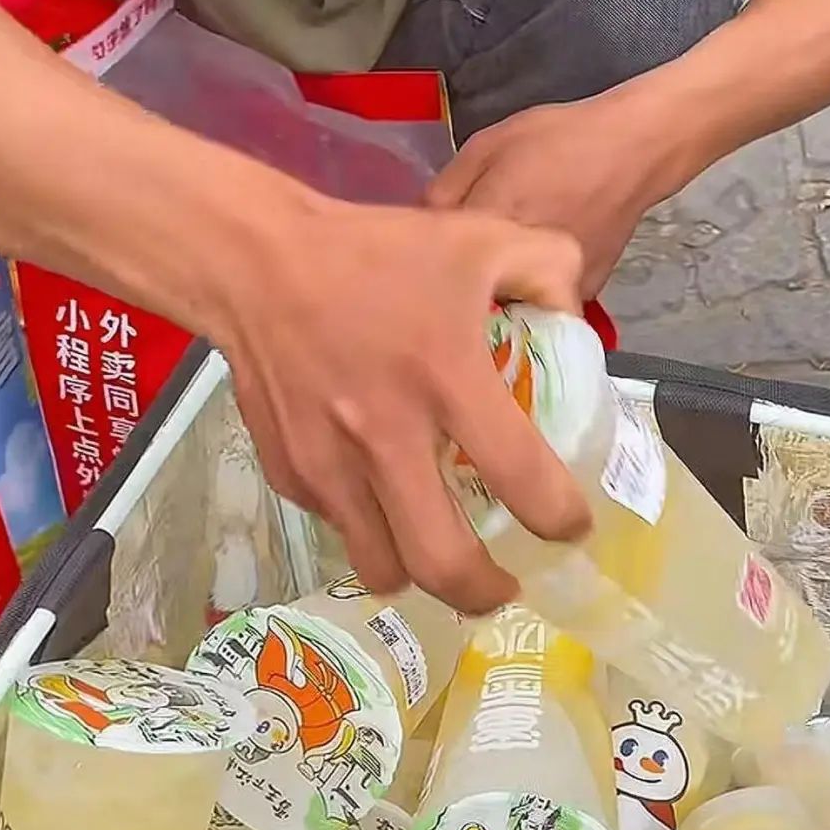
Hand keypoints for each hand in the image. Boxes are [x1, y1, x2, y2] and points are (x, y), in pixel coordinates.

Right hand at [207, 186, 590, 614]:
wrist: (256, 263)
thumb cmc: (375, 252)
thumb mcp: (478, 236)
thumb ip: (548, 269)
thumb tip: (574, 319)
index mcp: (447, 377)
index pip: (521, 478)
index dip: (560, 518)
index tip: (572, 527)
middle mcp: (387, 435)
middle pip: (443, 562)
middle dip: (486, 592)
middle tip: (505, 586)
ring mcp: (330, 463)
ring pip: (383, 567)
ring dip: (420, 575)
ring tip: (440, 559)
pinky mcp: (290, 471)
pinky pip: (339, 526)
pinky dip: (367, 527)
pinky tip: (381, 499)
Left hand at [427, 91, 662, 297]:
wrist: (633, 148)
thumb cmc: (558, 138)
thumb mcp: (485, 146)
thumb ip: (443, 191)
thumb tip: (416, 229)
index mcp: (488, 224)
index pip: (432, 262)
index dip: (420, 260)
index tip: (417, 256)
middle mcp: (521, 264)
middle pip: (471, 295)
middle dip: (456, 286)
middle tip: (452, 268)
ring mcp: (555, 285)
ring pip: (509, 308)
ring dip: (495, 298)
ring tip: (493, 271)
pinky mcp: (582, 295)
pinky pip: (543, 307)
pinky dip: (530, 297)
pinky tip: (532, 270)